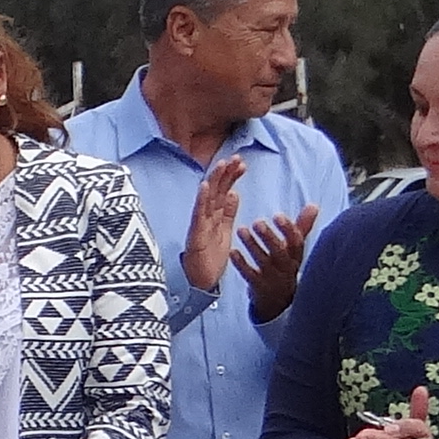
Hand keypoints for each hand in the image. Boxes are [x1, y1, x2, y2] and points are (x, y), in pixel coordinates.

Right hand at [183, 157, 243, 295]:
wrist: (201, 281)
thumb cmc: (211, 257)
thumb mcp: (225, 231)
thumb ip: (229, 212)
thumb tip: (235, 193)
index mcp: (216, 215)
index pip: (225, 191)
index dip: (232, 176)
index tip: (242, 164)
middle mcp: (207, 216)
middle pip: (216, 190)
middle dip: (225, 173)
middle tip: (235, 158)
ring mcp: (200, 224)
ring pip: (207, 198)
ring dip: (213, 180)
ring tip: (221, 165)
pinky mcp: (195, 234)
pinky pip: (198, 215)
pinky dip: (201, 200)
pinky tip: (204, 187)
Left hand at [235, 203, 318, 321]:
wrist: (278, 302)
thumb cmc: (285, 266)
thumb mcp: (295, 249)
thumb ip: (302, 226)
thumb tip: (314, 205)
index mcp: (295, 256)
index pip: (296, 242)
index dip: (288, 229)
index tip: (278, 216)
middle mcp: (286, 267)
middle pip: (280, 252)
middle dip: (269, 237)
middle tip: (257, 222)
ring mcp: (272, 278)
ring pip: (263, 262)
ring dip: (252, 246)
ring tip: (241, 230)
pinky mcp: (258, 287)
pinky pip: (249, 275)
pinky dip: (241, 264)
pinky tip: (233, 252)